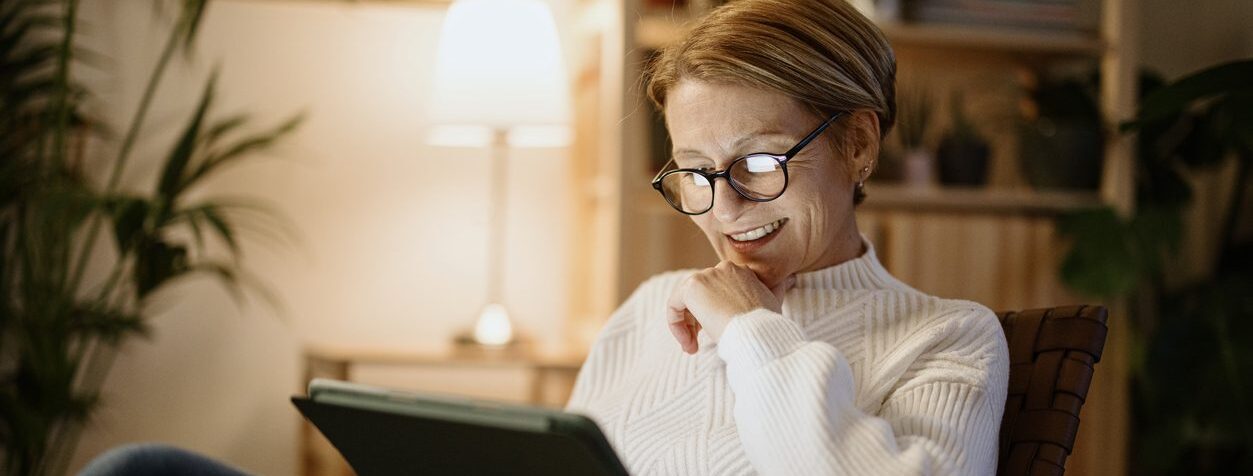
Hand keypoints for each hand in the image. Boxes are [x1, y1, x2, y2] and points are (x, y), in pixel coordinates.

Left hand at [667, 261, 795, 353]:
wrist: (758, 333)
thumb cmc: (768, 326)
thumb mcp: (774, 304)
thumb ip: (776, 290)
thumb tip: (790, 279)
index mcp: (742, 272)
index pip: (718, 290)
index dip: (714, 313)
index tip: (715, 333)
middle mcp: (724, 268)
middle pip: (701, 295)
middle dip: (697, 321)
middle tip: (699, 344)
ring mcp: (706, 275)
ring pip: (686, 301)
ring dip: (686, 326)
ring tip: (693, 347)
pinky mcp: (691, 287)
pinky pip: (673, 306)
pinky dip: (675, 325)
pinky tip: (688, 344)